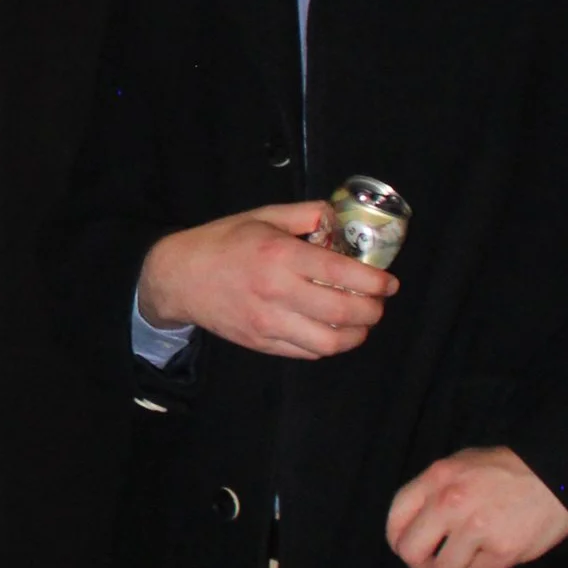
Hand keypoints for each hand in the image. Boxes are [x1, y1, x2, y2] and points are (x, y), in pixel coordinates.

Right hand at [140, 205, 396, 361]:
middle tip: (378, 303)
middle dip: (371, 311)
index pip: (341, 275)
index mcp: (279, 256)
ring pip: (329, 343)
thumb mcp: (263, 216)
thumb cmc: (222, 242)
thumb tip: (340, 219)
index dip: (374, 282)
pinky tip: (332, 332)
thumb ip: (305, 214)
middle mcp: (276, 293)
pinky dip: (328, 346)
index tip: (389, 283)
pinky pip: (307, 353)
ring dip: (355, 335)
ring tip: (360, 323)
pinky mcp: (261, 343)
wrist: (178, 277)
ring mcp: (268, 323)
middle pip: (342, 314)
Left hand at [387, 447, 567, 567]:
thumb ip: (435, 490)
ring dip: (457, 567)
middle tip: (434, 566)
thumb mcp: (462, 464)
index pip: (396, 517)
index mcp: (437, 478)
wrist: (557, 476)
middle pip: (411, 552)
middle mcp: (450, 503)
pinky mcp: (501, 551)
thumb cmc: (507, 470)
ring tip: (474, 552)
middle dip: (420, 565)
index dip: (398, 540)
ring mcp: (476, 529)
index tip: (408, 549)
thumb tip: (415, 525)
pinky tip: (496, 552)